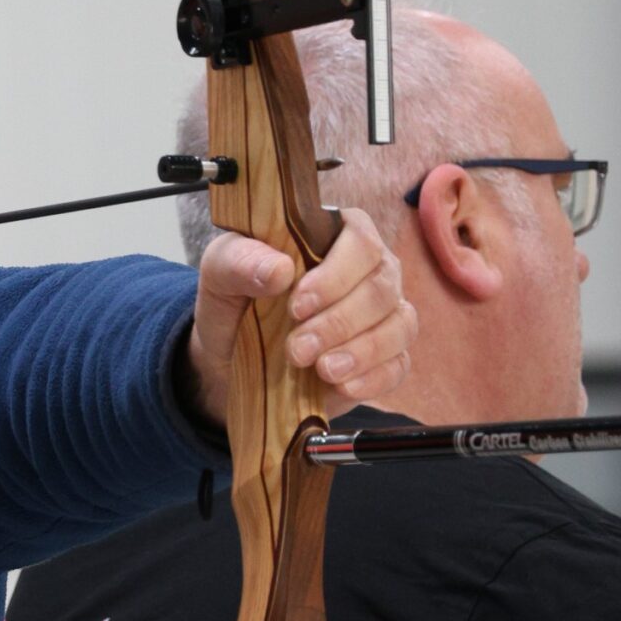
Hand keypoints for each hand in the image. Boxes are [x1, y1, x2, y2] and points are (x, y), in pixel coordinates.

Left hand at [185, 206, 413, 430]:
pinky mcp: (385, 357)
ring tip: (321, 370)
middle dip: (340, 322)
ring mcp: (384, 314)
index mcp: (337, 234)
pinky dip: (374, 378)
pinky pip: (398, 365)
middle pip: (382, 287)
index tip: (298, 306)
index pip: (360, 242)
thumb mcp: (221, 275)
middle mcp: (371, 269)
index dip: (335, 275)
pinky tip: (342, 386)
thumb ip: (240, 262)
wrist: (231, 358)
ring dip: (361, 351)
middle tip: (297, 350)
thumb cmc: (235, 302)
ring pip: (398, 326)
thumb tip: (279, 270)